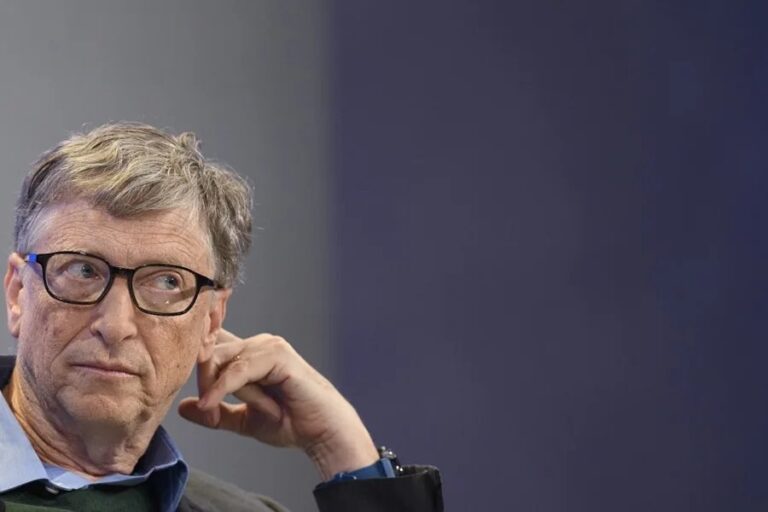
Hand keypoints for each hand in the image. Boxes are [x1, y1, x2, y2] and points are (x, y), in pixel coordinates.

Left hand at [178, 329, 378, 478]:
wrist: (321, 432)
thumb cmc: (290, 422)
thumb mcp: (243, 420)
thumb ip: (216, 412)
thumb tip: (184, 408)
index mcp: (250, 353)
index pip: (212, 339)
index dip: (194, 351)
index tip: (172, 371)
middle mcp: (259, 343)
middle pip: (210, 349)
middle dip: (199, 379)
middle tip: (203, 409)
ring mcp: (269, 346)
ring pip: (221, 358)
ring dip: (212, 387)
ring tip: (211, 412)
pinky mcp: (278, 355)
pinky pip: (239, 368)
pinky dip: (222, 387)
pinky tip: (211, 404)